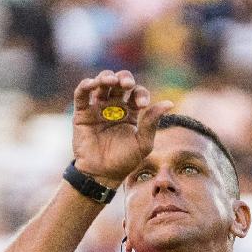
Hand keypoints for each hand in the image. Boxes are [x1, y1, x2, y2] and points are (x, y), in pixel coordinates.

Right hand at [69, 70, 176, 186]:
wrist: (102, 174)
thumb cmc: (124, 161)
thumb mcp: (143, 143)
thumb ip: (152, 122)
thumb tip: (169, 103)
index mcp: (130, 111)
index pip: (137, 93)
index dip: (140, 94)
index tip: (143, 105)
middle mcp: (114, 106)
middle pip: (119, 83)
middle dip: (124, 79)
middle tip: (127, 85)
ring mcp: (98, 108)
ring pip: (101, 83)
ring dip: (106, 77)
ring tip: (111, 81)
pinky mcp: (82, 113)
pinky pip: (81, 94)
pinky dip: (86, 85)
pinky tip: (93, 84)